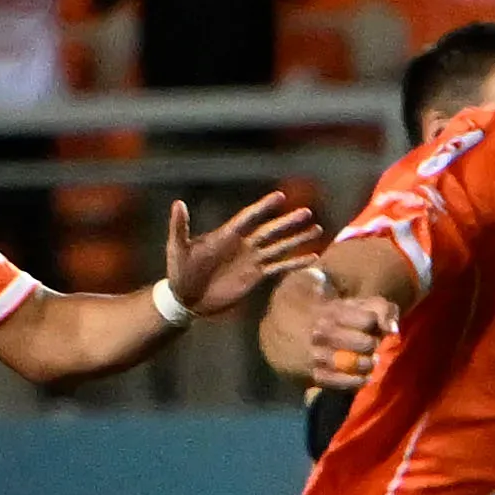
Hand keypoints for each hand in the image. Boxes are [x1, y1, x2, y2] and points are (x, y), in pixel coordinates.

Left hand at [166, 193, 322, 317]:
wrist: (186, 298)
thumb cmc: (179, 271)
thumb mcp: (178, 247)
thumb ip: (180, 226)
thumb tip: (178, 204)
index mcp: (226, 236)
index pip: (249, 218)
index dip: (263, 207)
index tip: (279, 196)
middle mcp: (243, 245)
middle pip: (270, 230)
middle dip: (288, 222)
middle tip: (307, 212)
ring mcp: (251, 260)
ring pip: (279, 246)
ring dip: (297, 239)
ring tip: (317, 230)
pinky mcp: (256, 276)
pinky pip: (279, 267)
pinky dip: (295, 263)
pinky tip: (312, 258)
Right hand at [303, 286, 402, 387]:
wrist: (290, 330)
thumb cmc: (334, 318)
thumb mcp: (355, 305)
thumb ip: (380, 309)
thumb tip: (393, 330)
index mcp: (333, 311)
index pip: (369, 320)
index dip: (376, 325)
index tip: (372, 328)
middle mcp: (322, 332)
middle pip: (365, 343)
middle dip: (373, 346)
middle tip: (371, 348)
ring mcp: (316, 354)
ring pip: (354, 363)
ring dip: (367, 365)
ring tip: (369, 363)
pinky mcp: (313, 374)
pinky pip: (341, 382)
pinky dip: (357, 381)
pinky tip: (364, 378)